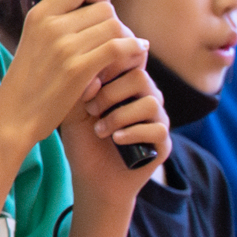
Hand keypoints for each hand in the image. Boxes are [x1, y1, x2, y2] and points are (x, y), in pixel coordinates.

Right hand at [0, 0, 147, 147]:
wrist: (14, 117)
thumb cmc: (27, 84)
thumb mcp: (33, 42)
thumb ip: (57, 24)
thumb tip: (96, 10)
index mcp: (38, 15)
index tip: (103, 9)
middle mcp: (51, 26)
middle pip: (104, 8)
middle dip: (115, 23)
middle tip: (116, 41)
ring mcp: (64, 47)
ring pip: (115, 27)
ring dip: (127, 38)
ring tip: (125, 53)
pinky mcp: (78, 70)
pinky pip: (118, 48)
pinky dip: (133, 49)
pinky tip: (136, 55)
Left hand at [60, 61, 168, 202]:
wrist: (92, 178)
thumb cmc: (82, 140)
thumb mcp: (74, 111)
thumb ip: (81, 89)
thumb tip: (94, 76)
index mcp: (126, 84)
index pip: (131, 59)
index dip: (111, 64)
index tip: (90, 81)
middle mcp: (146, 97)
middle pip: (140, 77)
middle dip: (111, 93)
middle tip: (91, 109)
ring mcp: (157, 119)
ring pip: (151, 102)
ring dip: (120, 116)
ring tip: (99, 130)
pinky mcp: (163, 142)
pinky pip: (158, 129)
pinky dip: (134, 132)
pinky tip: (116, 139)